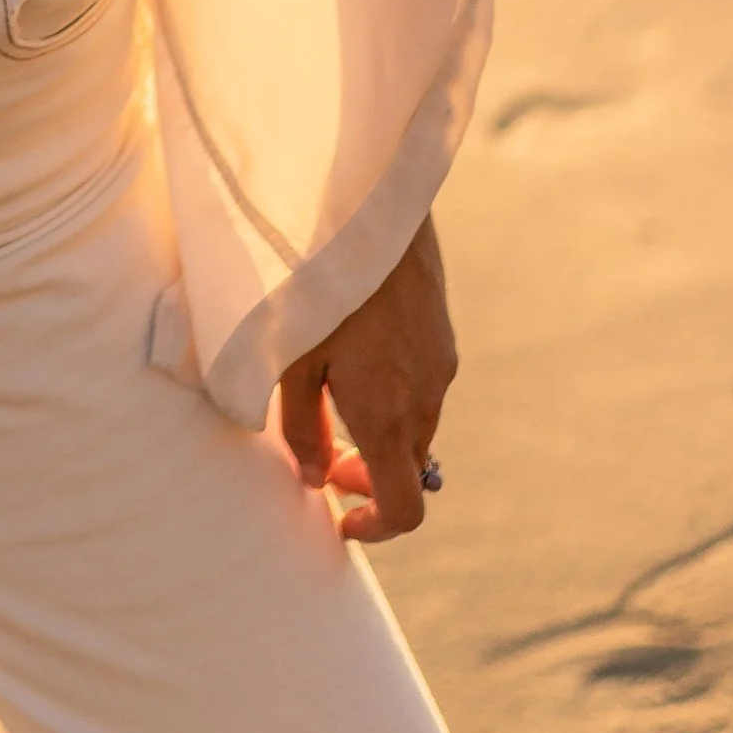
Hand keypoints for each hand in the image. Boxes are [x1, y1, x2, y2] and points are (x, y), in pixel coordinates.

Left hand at [276, 214, 456, 542]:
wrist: (371, 203)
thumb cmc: (316, 281)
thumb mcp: (290, 358)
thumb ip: (300, 428)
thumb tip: (314, 479)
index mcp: (389, 416)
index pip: (406, 509)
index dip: (375, 528)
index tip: (341, 516)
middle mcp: (427, 397)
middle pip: (407, 465)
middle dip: (369, 473)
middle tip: (323, 452)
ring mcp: (442, 362)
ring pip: (416, 422)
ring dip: (380, 428)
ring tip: (330, 390)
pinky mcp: (443, 331)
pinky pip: (423, 382)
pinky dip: (394, 391)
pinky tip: (356, 350)